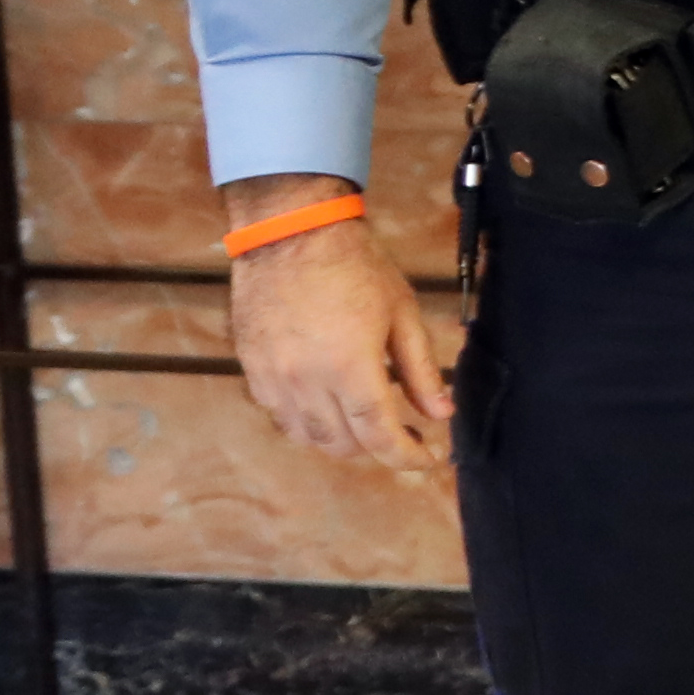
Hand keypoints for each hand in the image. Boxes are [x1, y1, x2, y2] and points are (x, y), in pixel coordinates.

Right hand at [225, 203, 452, 478]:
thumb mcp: (402, 314)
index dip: (406, 456)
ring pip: (309, 437)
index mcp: (349, 367)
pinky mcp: (252, 369)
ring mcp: (274, 378)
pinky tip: (330, 405)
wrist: (290, 234)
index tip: (427, 460)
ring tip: (368, 423)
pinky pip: (281, 416)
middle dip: (378, 448)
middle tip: (403, 434)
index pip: (378, 435)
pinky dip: (309, 424)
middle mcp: (306, 381)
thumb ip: (421, 370)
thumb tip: (441, 414)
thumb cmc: (355, 266)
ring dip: (343, 440)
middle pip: (343, 444)